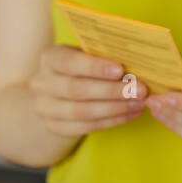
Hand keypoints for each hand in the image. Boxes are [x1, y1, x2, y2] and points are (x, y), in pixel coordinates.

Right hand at [27, 44, 147, 136]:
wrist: (58, 92)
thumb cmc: (82, 67)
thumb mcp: (87, 55)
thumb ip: (104, 56)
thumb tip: (137, 62)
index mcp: (50, 58)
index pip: (70, 62)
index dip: (95, 67)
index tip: (120, 70)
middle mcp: (41, 83)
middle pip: (77, 90)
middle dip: (111, 91)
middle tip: (139, 90)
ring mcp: (45, 107)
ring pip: (81, 111)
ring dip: (115, 108)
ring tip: (138, 104)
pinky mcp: (54, 126)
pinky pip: (84, 127)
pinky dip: (110, 121)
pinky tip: (129, 115)